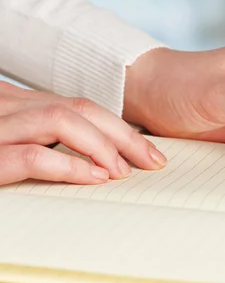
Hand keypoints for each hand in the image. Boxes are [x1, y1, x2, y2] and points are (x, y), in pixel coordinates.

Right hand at [0, 82, 165, 185]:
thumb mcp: (9, 141)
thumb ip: (41, 142)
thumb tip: (93, 164)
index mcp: (17, 105)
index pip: (78, 107)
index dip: (118, 127)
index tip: (147, 151)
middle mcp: (8, 107)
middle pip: (79, 109)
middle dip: (123, 134)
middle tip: (153, 160)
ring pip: (61, 120)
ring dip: (101, 146)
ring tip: (123, 171)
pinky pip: (33, 156)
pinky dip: (69, 166)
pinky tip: (93, 177)